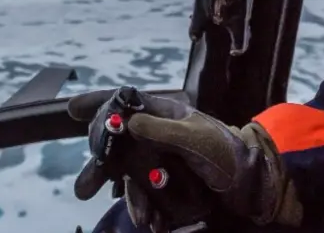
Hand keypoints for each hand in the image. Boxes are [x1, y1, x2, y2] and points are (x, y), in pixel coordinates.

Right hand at [68, 89, 302, 228]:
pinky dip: (146, 209)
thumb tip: (128, 121)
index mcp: (165, 114)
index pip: (126, 102)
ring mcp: (162, 160)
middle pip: (120, 145)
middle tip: (83, 189)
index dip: (98, 103)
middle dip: (101, 166)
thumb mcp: (196, 138)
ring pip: (131, 175)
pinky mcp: (169, 184)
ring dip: (126, 195)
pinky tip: (150, 224)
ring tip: (127, 214)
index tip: (71, 109)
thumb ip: (162, 130)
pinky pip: (148, 195)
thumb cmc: (227, 152)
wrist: (252, 185)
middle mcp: (158, 136)